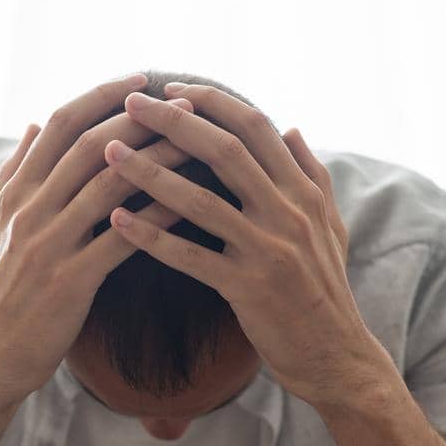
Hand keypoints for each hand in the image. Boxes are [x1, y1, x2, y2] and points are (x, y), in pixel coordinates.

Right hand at [0, 73, 196, 406]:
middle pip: (88, 144)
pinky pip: (123, 238)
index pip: (58, 125)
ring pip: (110, 185)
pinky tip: (192, 201)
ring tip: (198, 141)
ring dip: (158, 158)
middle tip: (182, 101)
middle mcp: (27, 210)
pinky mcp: (69, 281)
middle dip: (138, 117)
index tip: (139, 80)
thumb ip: (11, 176)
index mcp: (13, 193)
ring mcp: (47, 244)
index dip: (100, 97)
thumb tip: (30, 125)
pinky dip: (158, 215)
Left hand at [101, 85, 395, 411]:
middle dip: (174, 121)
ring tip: (109, 153)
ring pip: (202, 200)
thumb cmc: (326, 291)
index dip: (212, 102)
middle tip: (131, 104)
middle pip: (225, 150)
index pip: (255, 127)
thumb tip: (294, 128)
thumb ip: (313, 175)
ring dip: (150, 173)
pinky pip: (191, 257)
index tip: (172, 88)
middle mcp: (289, 212)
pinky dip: (152, 237)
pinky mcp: (249, 288)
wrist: (336, 357)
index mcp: (304, 191)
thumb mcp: (331, 227)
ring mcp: (269, 250)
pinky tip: (116, 222)